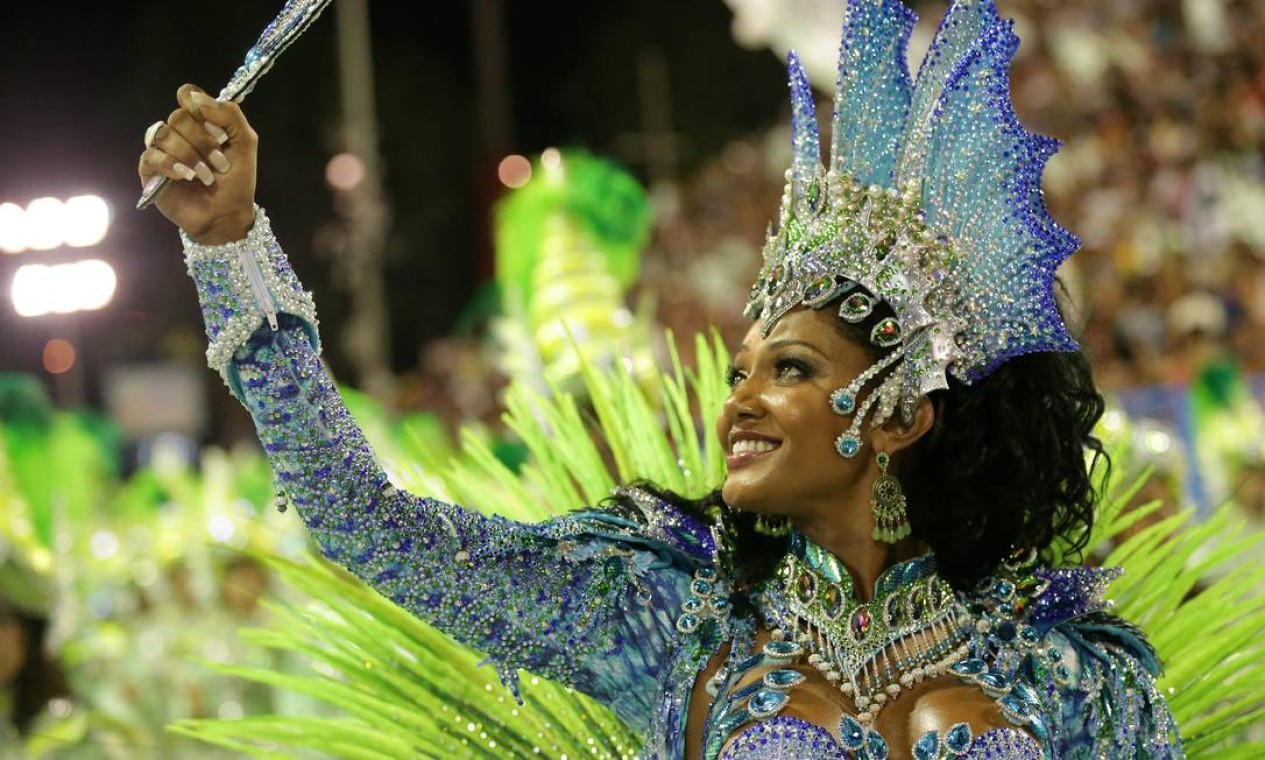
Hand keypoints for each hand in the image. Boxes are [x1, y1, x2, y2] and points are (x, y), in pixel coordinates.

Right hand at [137, 84, 257, 244]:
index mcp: (200, 122)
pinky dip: (171, 165)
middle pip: (177, 117)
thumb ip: (230, 115)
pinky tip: (186, 178)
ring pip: (164, 134)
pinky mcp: (150, 171)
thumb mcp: (245, 143)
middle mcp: (179, 132)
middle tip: (219, 163)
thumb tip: (197, 98)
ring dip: (190, 156)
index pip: (187, 95)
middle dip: (202, 141)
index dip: (196, 103)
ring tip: (206, 176)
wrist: (228, 214)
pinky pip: (151, 156)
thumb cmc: (237, 180)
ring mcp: (162, 150)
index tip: (214, 126)